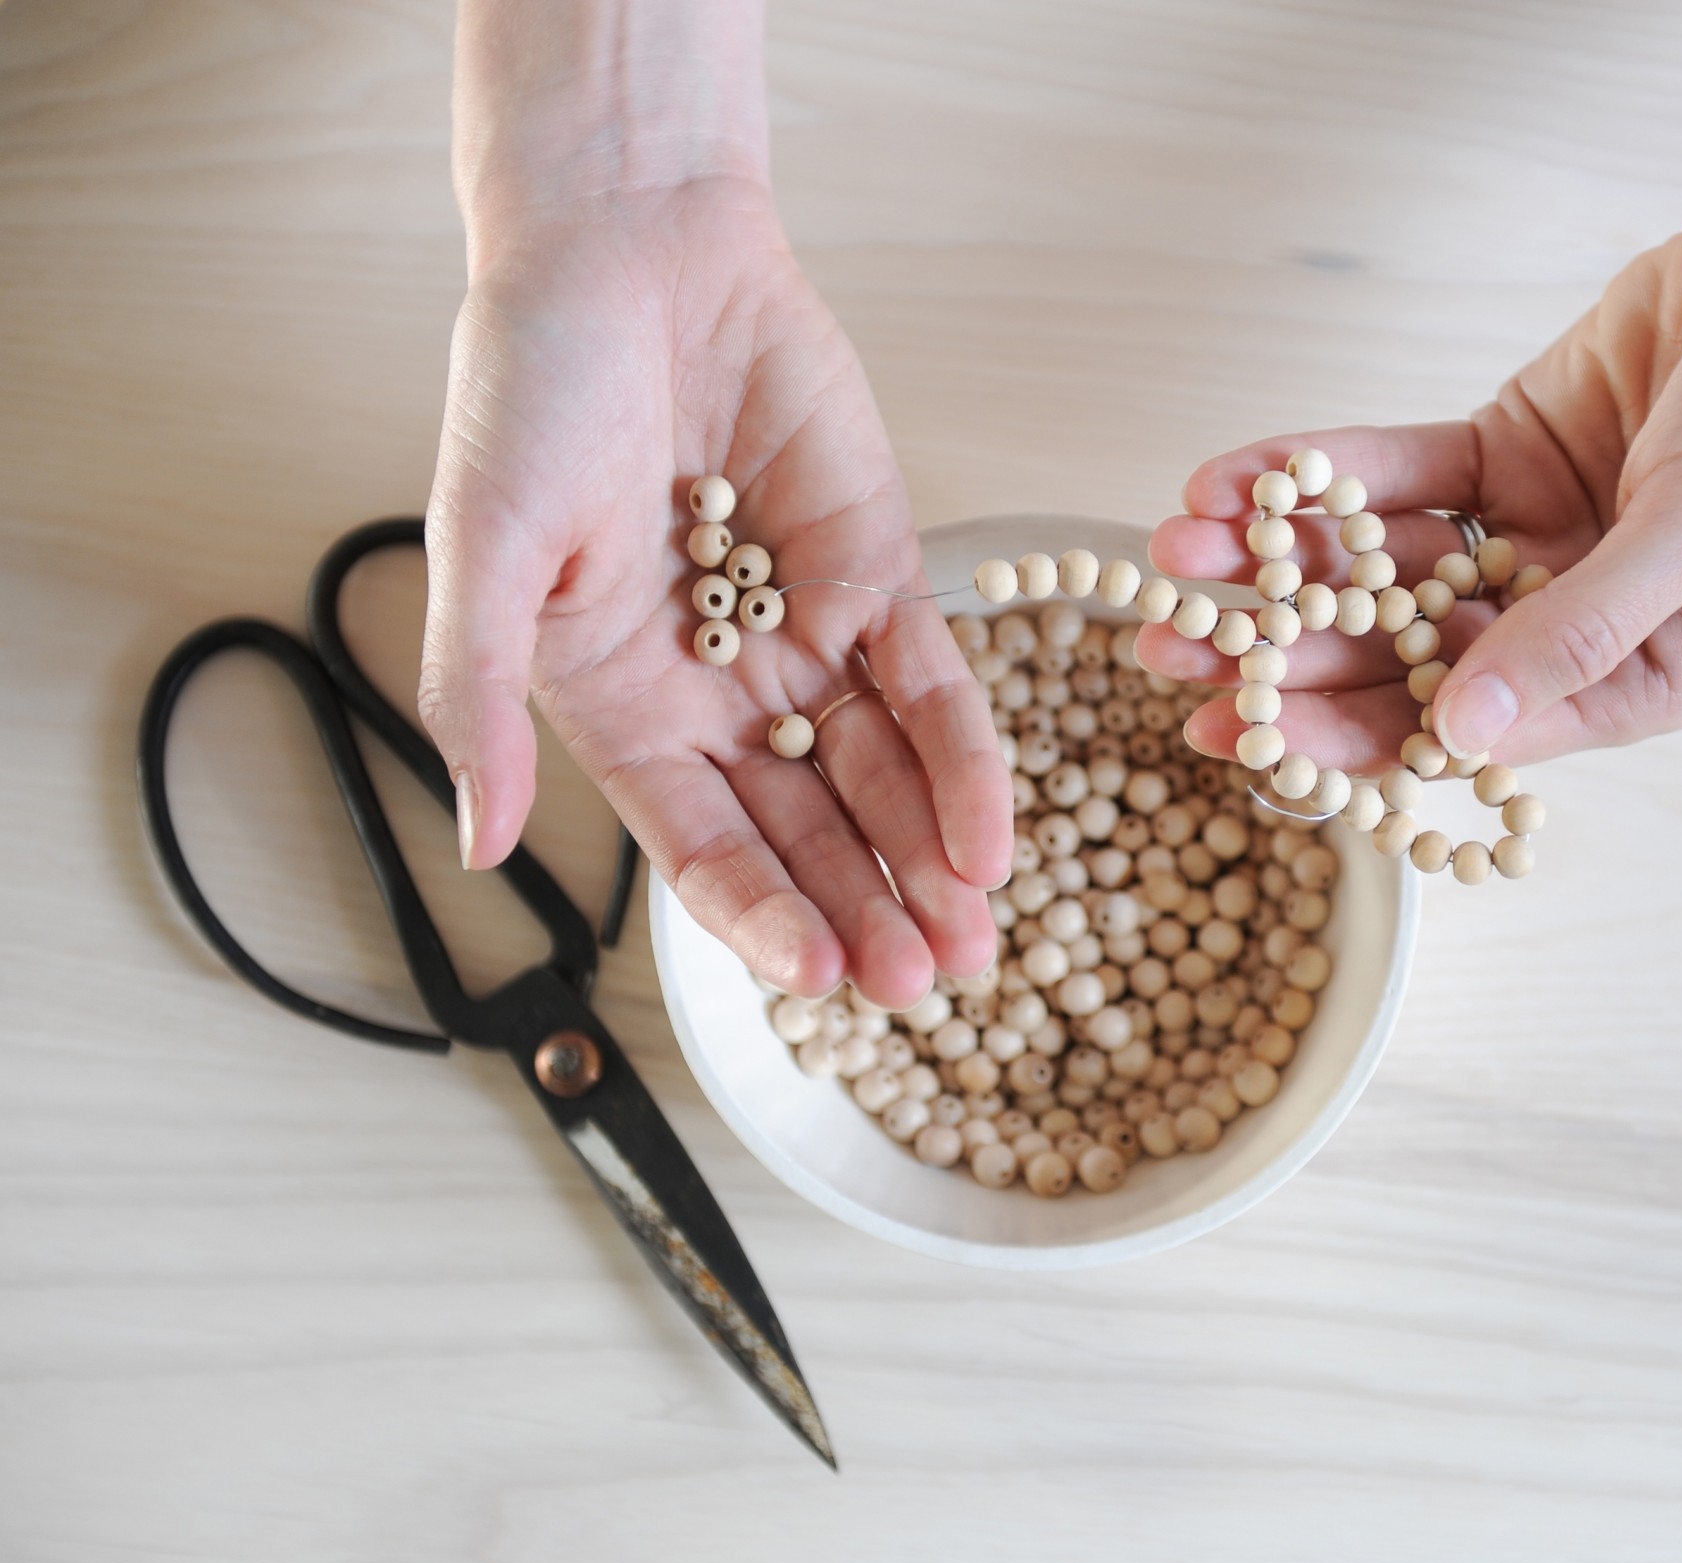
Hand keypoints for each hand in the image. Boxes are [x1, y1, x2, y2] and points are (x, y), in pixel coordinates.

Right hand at [419, 176, 1010, 1004]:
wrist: (629, 248)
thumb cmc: (530, 388)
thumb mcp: (483, 546)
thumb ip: (476, 696)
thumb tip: (476, 841)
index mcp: (619, 707)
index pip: (700, 843)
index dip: (760, 915)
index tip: (819, 977)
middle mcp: (718, 694)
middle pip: (805, 831)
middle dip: (865, 910)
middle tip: (923, 984)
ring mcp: (805, 638)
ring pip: (880, 778)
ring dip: (926, 863)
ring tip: (972, 945)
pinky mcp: (880, 575)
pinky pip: (933, 687)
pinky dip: (965, 761)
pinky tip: (993, 838)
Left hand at [1143, 0, 1681, 772]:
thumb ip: (1575, 636)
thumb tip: (1459, 739)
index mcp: (1637, 684)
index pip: (1475, 734)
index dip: (1358, 738)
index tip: (1253, 742)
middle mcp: (1573, 624)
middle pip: (1405, 660)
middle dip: (1286, 660)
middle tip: (1171, 661)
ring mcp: (1533, 537)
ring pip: (1382, 569)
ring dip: (1281, 565)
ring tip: (1176, 558)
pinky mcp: (1504, 452)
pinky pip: (1394, 476)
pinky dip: (1317, 477)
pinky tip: (1233, 482)